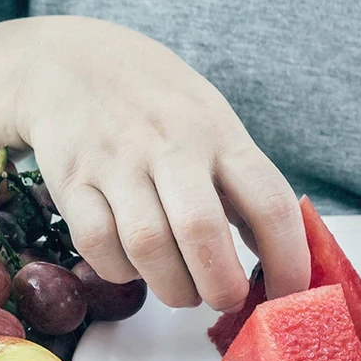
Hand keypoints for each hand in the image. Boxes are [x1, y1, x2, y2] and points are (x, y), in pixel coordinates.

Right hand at [6, 16, 309, 310]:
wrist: (71, 61)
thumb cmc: (160, 107)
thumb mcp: (214, 126)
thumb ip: (243, 188)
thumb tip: (277, 263)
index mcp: (220, 134)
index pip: (270, 202)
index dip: (288, 260)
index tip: (290, 295)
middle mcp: (171, 144)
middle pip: (203, 231)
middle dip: (221, 286)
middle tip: (226, 299)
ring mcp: (116, 161)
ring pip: (148, 246)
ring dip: (174, 288)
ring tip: (184, 291)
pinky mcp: (71, 180)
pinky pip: (98, 245)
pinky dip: (121, 271)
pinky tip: (135, 265)